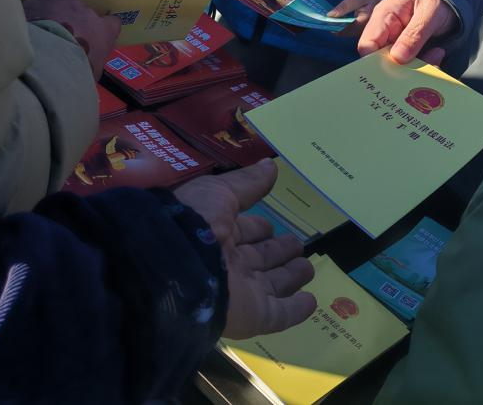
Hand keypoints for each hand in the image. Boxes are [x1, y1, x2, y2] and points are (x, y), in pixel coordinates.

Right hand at [22, 0, 121, 75]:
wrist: (40, 73)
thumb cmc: (57, 28)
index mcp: (103, 33)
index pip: (112, 25)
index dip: (104, 19)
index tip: (93, 14)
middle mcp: (99, 58)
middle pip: (96, 45)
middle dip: (83, 39)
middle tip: (66, 31)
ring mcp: (83, 78)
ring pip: (80, 64)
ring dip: (68, 58)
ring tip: (49, 51)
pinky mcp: (64, 94)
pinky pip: (62, 80)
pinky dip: (54, 73)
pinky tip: (39, 69)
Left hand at [174, 160, 316, 338]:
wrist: (171, 269)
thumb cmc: (194, 223)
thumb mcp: (220, 192)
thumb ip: (247, 184)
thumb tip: (271, 166)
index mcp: (216, 233)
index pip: (243, 232)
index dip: (258, 229)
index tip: (272, 226)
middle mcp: (228, 263)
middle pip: (258, 258)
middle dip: (278, 251)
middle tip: (298, 246)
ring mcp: (240, 291)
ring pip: (271, 285)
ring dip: (289, 277)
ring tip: (308, 269)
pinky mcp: (251, 316)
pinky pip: (278, 315)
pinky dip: (295, 310)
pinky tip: (311, 302)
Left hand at [329, 0, 387, 37]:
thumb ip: (344, 7)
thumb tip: (329, 16)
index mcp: (365, 21)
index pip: (346, 30)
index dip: (334, 27)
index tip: (324, 22)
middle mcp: (367, 28)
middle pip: (347, 33)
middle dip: (335, 28)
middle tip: (324, 21)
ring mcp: (366, 28)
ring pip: (349, 32)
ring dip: (338, 27)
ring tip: (329, 20)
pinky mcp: (364, 26)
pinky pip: (352, 29)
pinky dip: (343, 25)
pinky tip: (338, 20)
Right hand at [358, 0, 455, 65]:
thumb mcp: (429, 12)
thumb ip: (414, 34)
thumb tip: (398, 58)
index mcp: (383, 17)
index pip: (367, 45)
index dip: (375, 62)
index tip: (397, 68)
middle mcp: (386, 33)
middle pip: (381, 60)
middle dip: (402, 68)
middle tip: (426, 63)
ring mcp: (396, 42)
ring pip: (399, 66)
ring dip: (418, 66)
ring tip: (436, 55)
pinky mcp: (408, 50)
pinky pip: (412, 65)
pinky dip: (425, 64)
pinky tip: (437, 54)